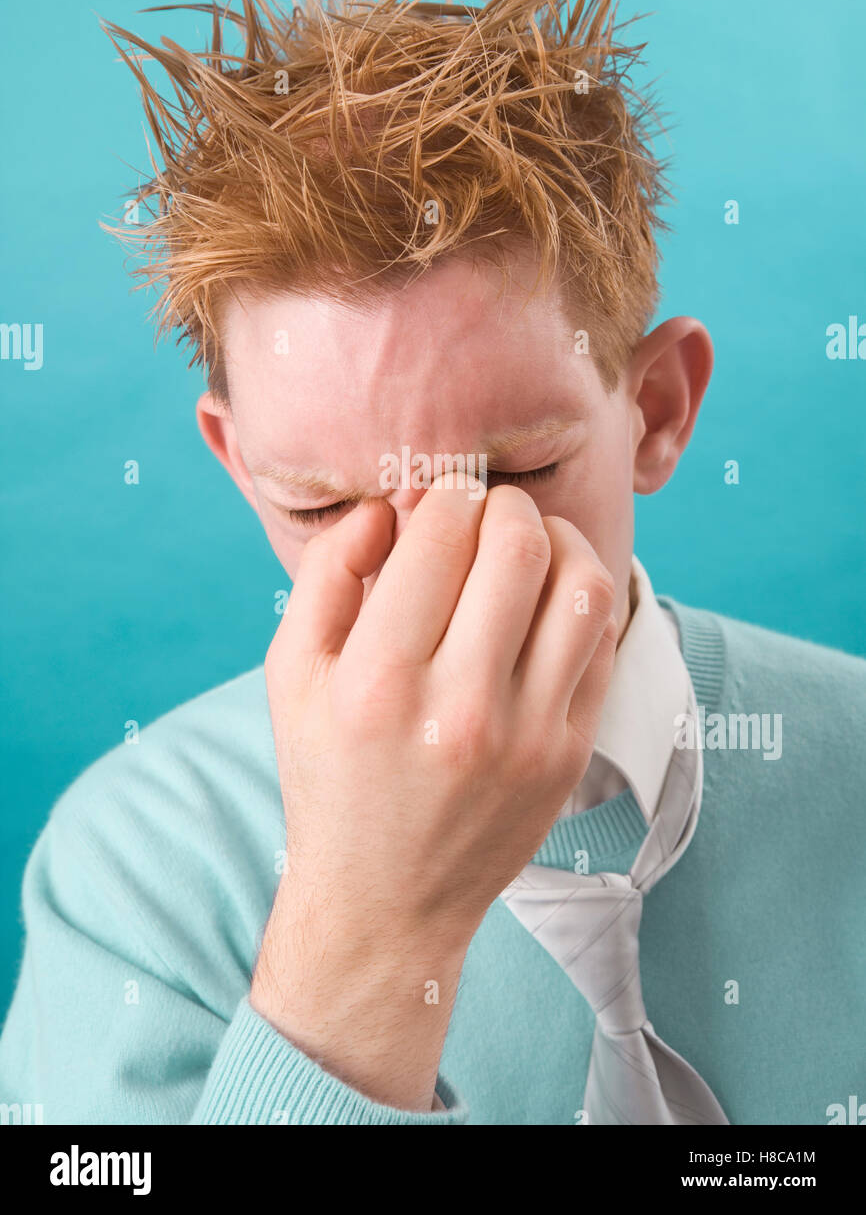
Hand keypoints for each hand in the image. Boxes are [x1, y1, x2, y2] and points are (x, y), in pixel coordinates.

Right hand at [251, 477, 616, 1110]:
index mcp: (378, 682)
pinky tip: (549, 599)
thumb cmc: (331, 776)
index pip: (442, 535)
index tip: (442, 502)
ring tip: (530, 545)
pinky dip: (581, 600)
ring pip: (582, 587)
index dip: (447, 495)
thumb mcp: (293, 677)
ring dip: (560, 541)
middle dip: (504, 506)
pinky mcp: (570, 755)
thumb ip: (326, 576)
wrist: (385, 901)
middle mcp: (458, 708)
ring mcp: (527, 736)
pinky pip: (602, 645)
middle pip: (519, 547)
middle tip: (487, 513)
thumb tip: (386, 507)